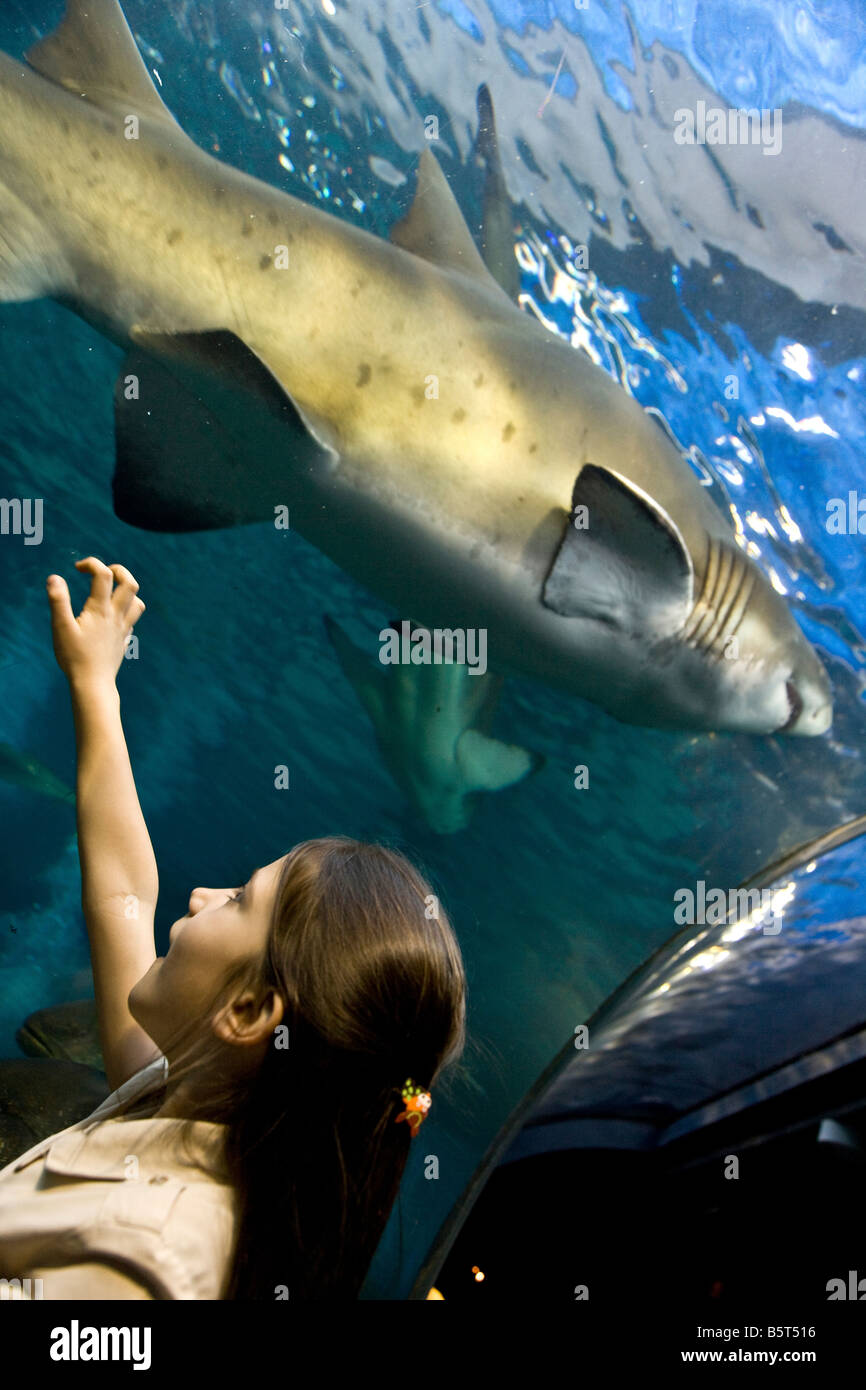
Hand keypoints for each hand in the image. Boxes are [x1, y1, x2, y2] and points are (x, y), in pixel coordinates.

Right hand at [46, 558, 145, 687]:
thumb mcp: (61, 627)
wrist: (93, 684)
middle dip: (119, 570)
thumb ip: (58, 601)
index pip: (103, 574)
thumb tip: (54, 578)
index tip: (77, 569)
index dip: (91, 564)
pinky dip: (125, 612)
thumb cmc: (74, 656)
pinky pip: (132, 621)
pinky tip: (112, 618)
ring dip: (127, 592)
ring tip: (110, 592)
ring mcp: (123, 629)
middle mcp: (116, 616)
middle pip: (130, 584)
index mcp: (100, 609)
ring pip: (138, 602)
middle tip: (102, 572)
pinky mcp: (123, 641)